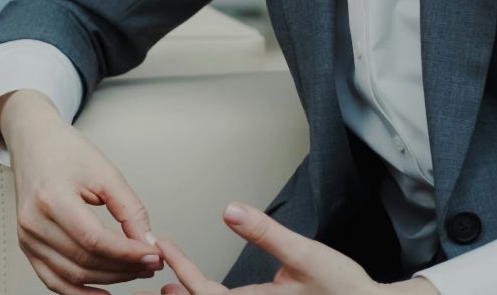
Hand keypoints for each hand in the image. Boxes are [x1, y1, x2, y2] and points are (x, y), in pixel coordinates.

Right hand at [0, 89, 161, 293]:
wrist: (34, 143)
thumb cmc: (65, 151)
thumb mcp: (105, 172)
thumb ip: (130, 209)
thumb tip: (148, 243)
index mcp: (51, 197)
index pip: (94, 239)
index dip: (128, 253)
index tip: (155, 255)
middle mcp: (33, 221)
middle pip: (85, 260)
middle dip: (125, 267)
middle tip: (152, 263)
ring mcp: (27, 237)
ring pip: (74, 275)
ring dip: (110, 279)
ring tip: (136, 270)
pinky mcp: (27, 246)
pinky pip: (54, 280)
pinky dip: (80, 293)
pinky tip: (104, 291)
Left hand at [140, 204, 438, 294]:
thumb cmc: (344, 288)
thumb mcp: (306, 254)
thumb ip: (265, 233)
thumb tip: (229, 210)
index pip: (205, 292)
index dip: (182, 269)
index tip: (163, 246)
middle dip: (180, 293)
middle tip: (152, 276)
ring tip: (169, 287)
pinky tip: (204, 291)